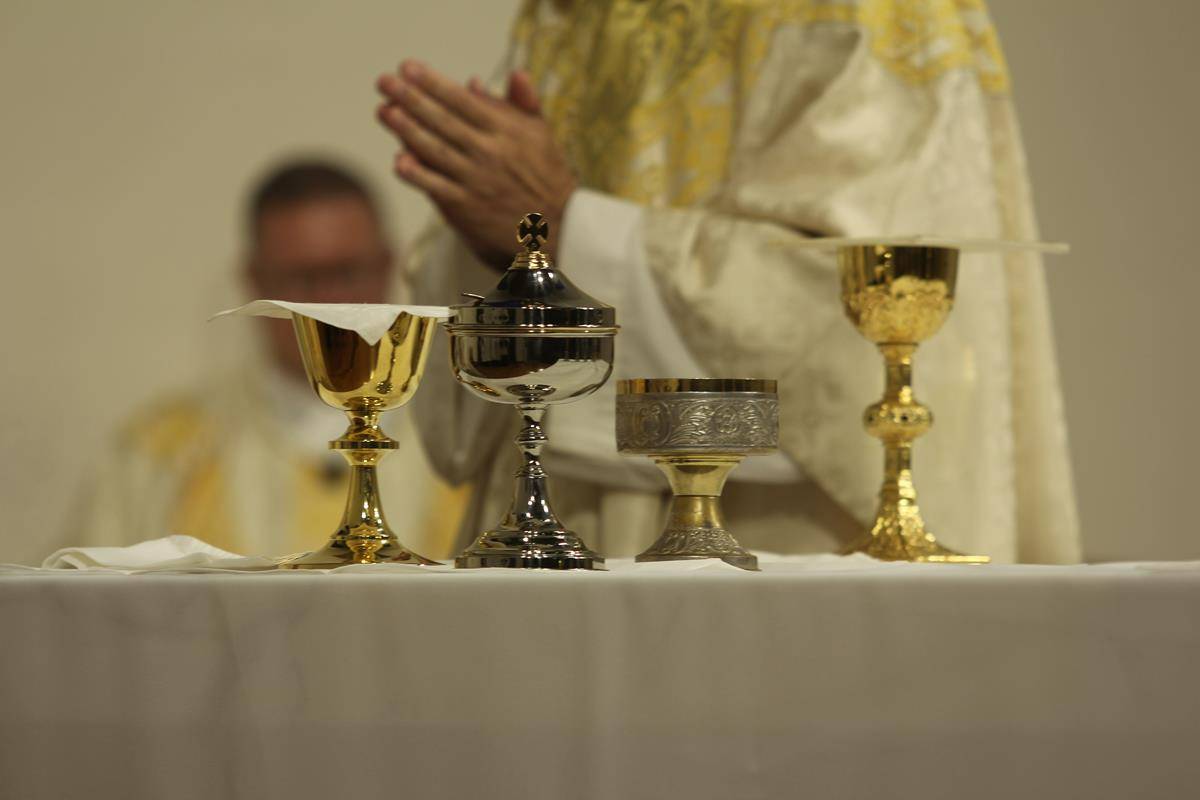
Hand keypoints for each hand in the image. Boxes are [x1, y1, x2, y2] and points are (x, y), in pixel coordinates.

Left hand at [376, 61, 575, 268]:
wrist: (559, 227)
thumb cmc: (547, 176)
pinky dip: (419, 175)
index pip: (463, 101)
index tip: (407, 67)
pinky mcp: (468, 208)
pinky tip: (399, 161)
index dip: (433, 83)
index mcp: (506, 130)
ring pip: (437, 151)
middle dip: (410, 99)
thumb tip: (509, 74)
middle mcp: (490, 152)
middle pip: (443, 122)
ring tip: (384, 111)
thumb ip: (524, 103)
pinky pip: (438, 188)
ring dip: (407, 130)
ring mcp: (477, 181)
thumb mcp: (542, 134)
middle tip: (383, 82)